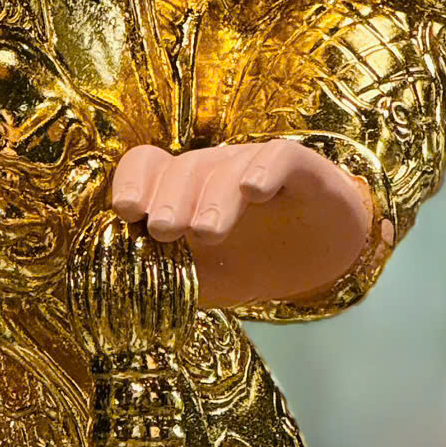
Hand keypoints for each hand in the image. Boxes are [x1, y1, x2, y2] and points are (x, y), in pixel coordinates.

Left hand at [110, 140, 386, 308]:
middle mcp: (215, 170)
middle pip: (184, 167)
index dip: (132, 181)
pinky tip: (255, 191)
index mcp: (182, 190)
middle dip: (169, 198)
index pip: (148, 165)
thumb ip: (166, 281)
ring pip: (229, 167)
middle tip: (163, 230)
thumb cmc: (251, 261)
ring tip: (207, 231)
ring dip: (213, 197)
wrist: (323, 260)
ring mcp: (256, 166)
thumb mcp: (204, 279)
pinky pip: (281, 156)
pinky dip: (266, 169)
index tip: (126, 212)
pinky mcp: (301, 169)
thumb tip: (122, 290)